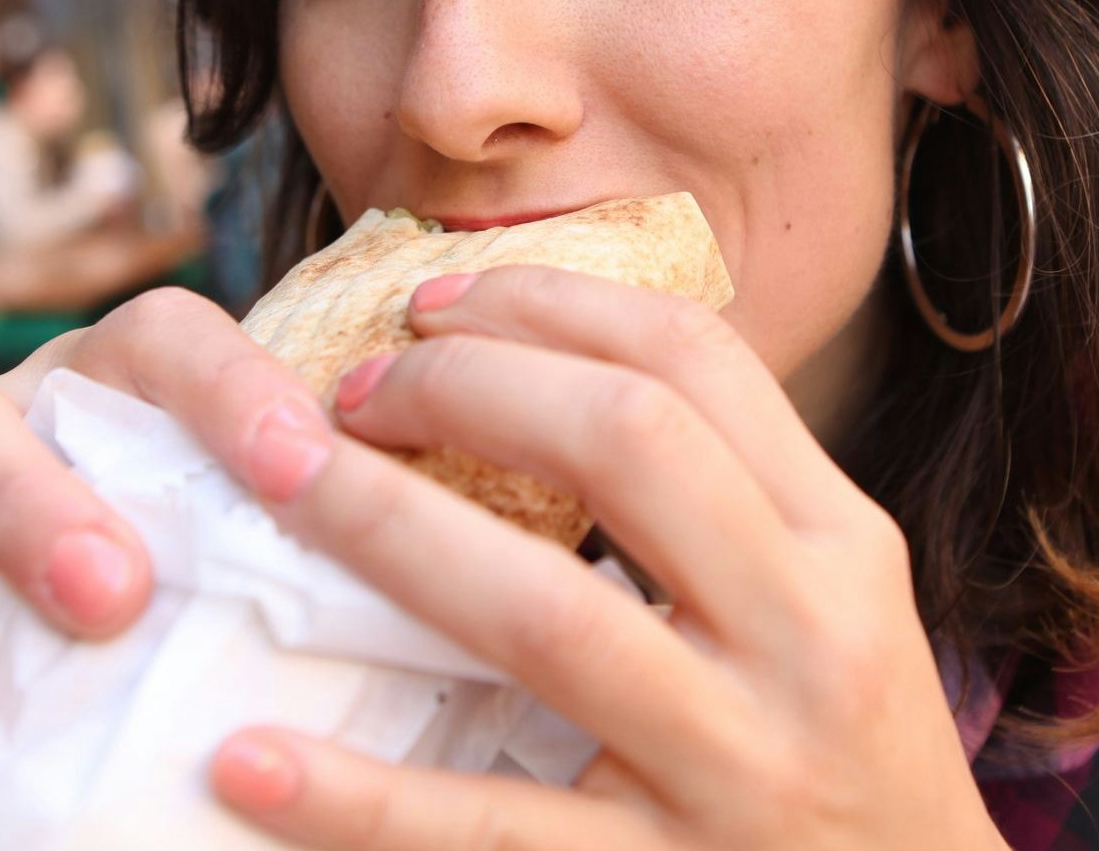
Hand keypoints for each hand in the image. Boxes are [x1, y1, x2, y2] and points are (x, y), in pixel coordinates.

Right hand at [0, 289, 333, 841]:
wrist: (154, 600)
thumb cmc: (255, 541)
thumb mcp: (289, 525)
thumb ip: (336, 538)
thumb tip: (464, 612)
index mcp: (125, 375)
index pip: (169, 341)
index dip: (232, 393)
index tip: (304, 472)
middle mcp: (12, 415)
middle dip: (32, 502)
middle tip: (111, 596)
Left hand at [206, 267, 1005, 850]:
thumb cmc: (852, 750)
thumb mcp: (831, 599)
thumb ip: (721, 497)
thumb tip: (537, 370)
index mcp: (840, 542)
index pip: (697, 361)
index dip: (549, 304)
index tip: (434, 301)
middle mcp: (804, 638)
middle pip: (626, 442)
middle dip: (465, 385)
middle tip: (349, 388)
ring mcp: (733, 769)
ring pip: (542, 615)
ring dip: (387, 528)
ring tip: (275, 478)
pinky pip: (487, 834)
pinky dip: (358, 801)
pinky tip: (247, 761)